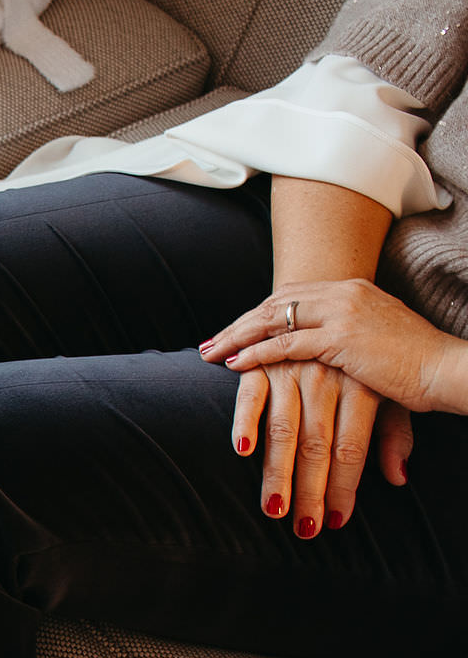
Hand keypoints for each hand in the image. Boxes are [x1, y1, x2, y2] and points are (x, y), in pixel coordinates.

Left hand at [203, 278, 459, 411]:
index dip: (258, 313)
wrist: (446, 368)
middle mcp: (345, 293)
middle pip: (276, 302)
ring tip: (212, 354)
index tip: (234, 330)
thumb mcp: (375, 337)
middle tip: (212, 342)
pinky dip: (256, 354)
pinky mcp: (341, 339)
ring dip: (238, 338)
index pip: (292, 295)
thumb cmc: (415, 361)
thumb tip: (320, 350)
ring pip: (274, 319)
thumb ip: (344, 335)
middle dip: (240, 324)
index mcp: (352, 289)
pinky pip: (286, 345)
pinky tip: (235, 365)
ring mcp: (343, 313)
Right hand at [227, 360, 411, 534]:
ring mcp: (294, 369)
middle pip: (317, 445)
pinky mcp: (263, 360)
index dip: (343, 486)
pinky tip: (241, 449)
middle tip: (300, 528)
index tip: (334, 521)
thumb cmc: (362, 359)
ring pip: (283, 429)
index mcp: (361, 388)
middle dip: (308, 490)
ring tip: (271, 508)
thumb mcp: (389, 393)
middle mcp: (328, 380)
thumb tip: (399, 478)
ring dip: (276, 473)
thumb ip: (394, 435)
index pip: (351, 447)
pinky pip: (250, 394)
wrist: (332, 298)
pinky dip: (243, 420)